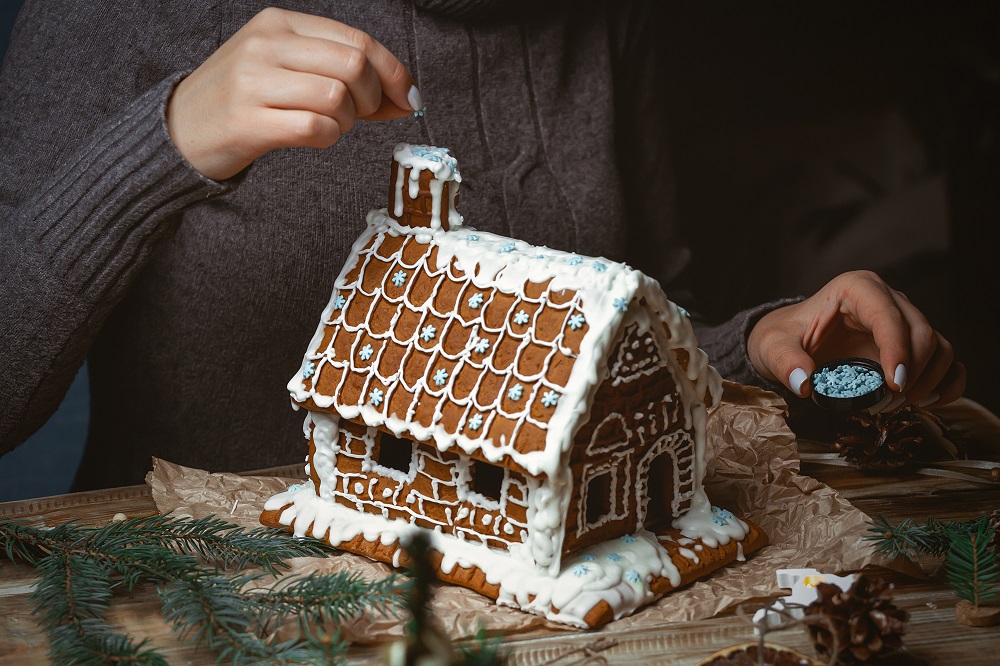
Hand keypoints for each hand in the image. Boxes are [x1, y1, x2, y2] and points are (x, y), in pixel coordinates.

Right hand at [166, 7, 418, 179]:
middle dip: (373, 98)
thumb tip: (404, 97)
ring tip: (329, 125)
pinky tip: (314, 136)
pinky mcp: (247, 122)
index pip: (357, 39)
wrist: (177, 130)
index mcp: (279, 23)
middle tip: (361, 116)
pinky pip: (315, 127)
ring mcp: (253, 82)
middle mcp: (266, 45)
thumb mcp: (284, 67)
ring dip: (347, 121)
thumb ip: (338, 72)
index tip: (408, 98)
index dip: (394, 72)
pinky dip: (328, 136)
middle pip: (355, 65)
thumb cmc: (243, 99)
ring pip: (337, 96)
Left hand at [746, 270, 965, 409]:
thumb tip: (804, 383)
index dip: (897, 350)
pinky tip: (926, 403)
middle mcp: (887, 299)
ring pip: (940, 347)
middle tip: (888, 403)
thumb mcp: (773, 346)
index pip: (889, 316)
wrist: (790, 342)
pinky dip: (946, 384)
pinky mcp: (911, 345)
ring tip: (896, 405)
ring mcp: (904, 321)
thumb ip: (785, 361)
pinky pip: (946, 362)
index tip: (893, 385)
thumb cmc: (784, 336)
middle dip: (912, 372)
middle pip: (922, 332)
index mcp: (856, 288)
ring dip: (928, 381)